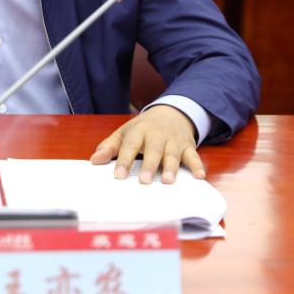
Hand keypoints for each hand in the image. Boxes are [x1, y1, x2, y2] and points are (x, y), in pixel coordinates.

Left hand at [89, 105, 204, 183]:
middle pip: (153, 150)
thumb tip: (95, 160)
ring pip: (172, 154)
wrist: (171, 112)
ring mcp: (173, 141)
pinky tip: (199, 176)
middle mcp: (157, 135)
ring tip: (168, 181)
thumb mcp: (125, 132)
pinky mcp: (187, 146)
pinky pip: (194, 156)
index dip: (124, 160)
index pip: (130, 146)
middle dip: (149, 165)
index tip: (118, 176)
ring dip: (171, 167)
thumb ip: (110, 146)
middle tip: (144, 180)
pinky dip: (197, 165)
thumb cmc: (143, 128)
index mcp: (139, 131)